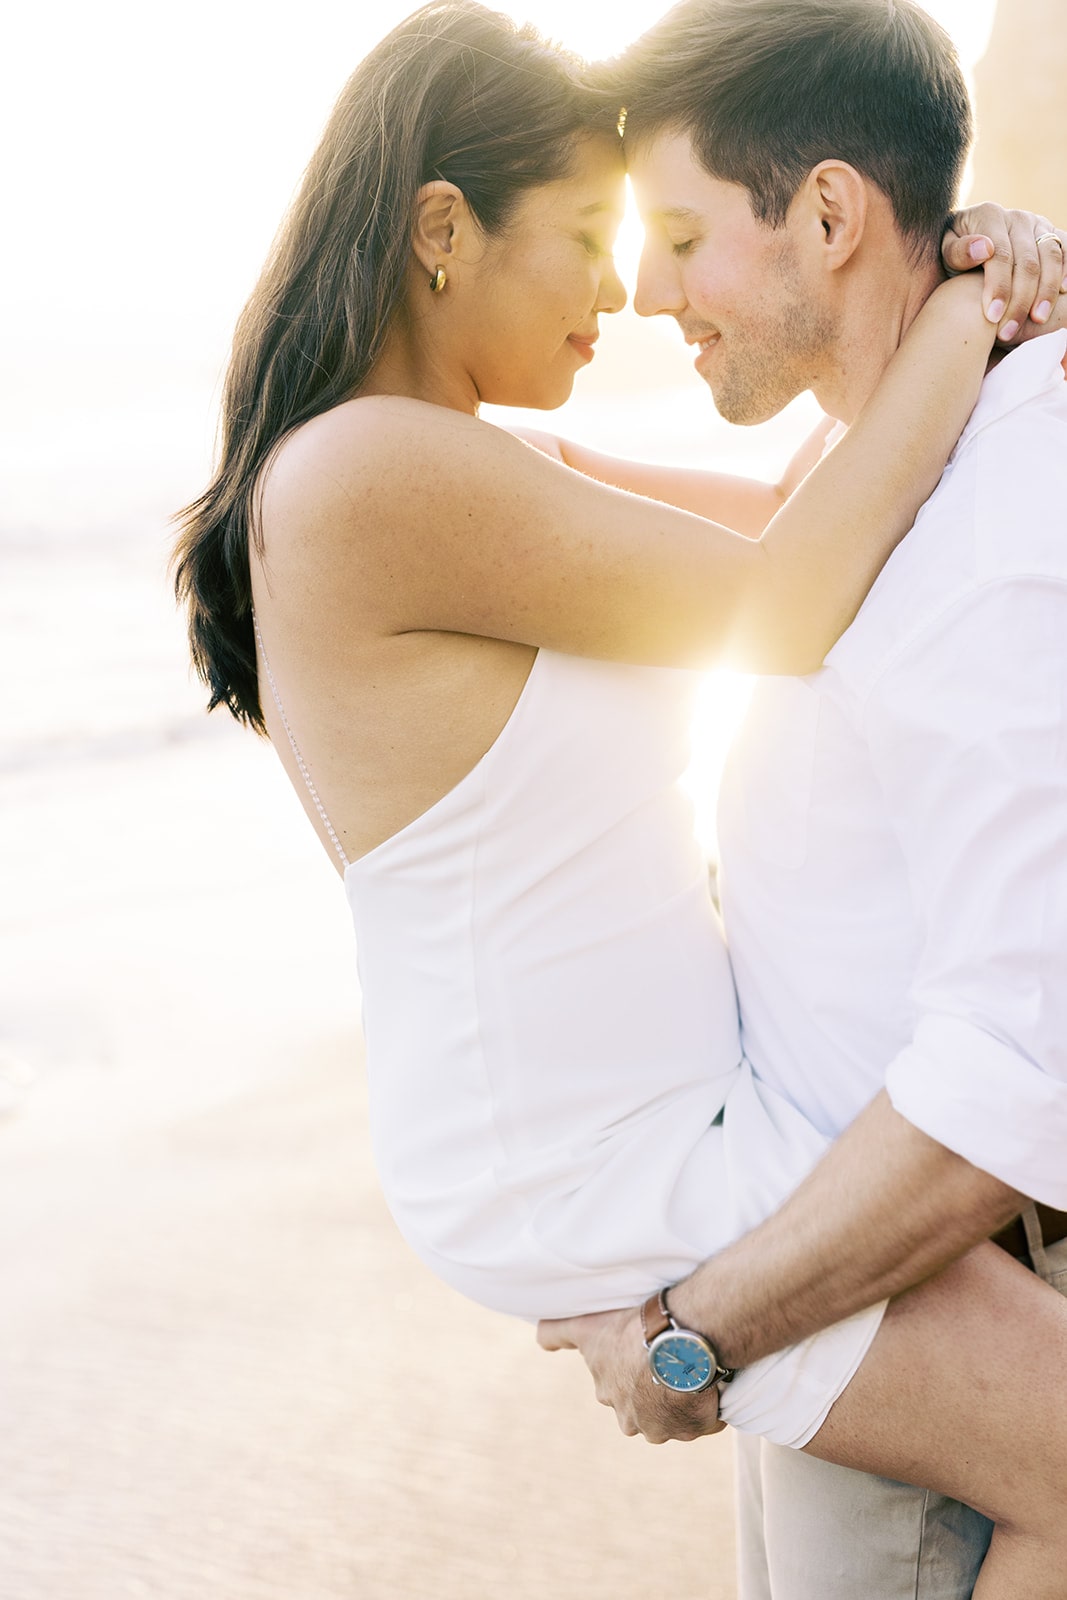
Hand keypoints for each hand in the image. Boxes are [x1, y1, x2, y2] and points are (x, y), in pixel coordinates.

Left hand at [536, 1306, 726, 1443]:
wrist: (677, 1342)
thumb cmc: (629, 1331)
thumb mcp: (585, 1326)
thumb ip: (557, 1333)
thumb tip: (539, 1341)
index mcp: (611, 1398)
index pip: (618, 1390)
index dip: (630, 1371)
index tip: (642, 1353)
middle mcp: (635, 1421)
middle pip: (647, 1408)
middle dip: (656, 1390)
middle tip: (670, 1357)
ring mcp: (667, 1427)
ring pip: (678, 1413)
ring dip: (685, 1397)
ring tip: (694, 1365)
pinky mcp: (697, 1427)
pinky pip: (708, 1416)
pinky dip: (711, 1402)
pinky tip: (712, 1377)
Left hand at [942, 203, 1066, 343]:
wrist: (967, 244)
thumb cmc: (954, 254)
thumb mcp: (944, 251)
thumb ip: (958, 252)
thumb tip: (984, 249)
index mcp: (989, 215)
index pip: (999, 254)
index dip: (998, 287)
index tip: (992, 317)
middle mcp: (1017, 217)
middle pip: (1027, 261)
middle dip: (1020, 299)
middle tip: (1008, 332)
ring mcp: (1037, 224)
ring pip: (1051, 256)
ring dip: (1047, 291)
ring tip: (1038, 320)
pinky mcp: (1051, 234)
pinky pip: (1066, 250)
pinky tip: (1064, 293)